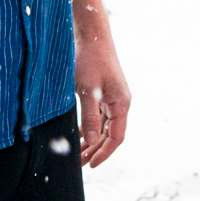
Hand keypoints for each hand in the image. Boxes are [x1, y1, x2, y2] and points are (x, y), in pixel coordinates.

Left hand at [74, 26, 129, 168]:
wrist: (92, 35)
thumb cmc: (90, 60)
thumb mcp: (88, 90)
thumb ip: (91, 117)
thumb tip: (93, 141)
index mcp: (122, 104)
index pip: (116, 138)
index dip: (104, 153)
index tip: (91, 165)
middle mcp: (121, 102)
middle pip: (111, 135)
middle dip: (96, 150)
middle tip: (80, 164)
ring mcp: (113, 97)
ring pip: (104, 126)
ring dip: (92, 140)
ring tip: (77, 153)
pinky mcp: (104, 92)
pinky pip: (99, 116)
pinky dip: (90, 127)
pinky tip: (79, 133)